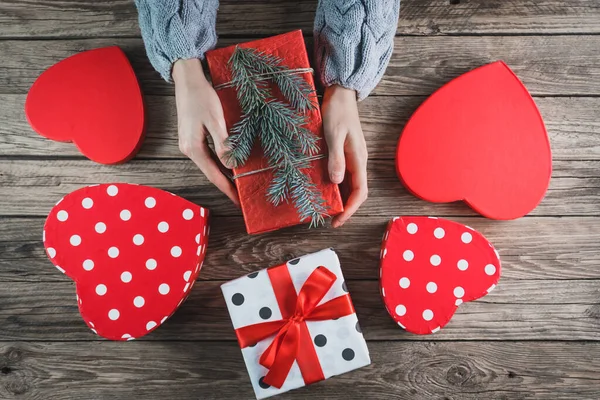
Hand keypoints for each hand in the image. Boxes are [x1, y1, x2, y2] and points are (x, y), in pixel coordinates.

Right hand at [172, 59, 239, 205]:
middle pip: (210, 172)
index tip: (237, 201)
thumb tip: (231, 164)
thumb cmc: (202, 97)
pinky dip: (218, 164)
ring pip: (208, 165)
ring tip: (236, 185)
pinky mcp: (191, 138)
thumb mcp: (215, 120)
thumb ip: (223, 144)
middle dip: (225, 185)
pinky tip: (227, 166)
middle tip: (240, 197)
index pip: (213, 175)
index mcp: (193, 148)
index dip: (226, 189)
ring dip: (222, 175)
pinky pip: (207, 156)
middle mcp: (188, 149)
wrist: (187, 80)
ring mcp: (188, 144)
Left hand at [322, 85, 367, 227]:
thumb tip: (337, 182)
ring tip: (327, 208)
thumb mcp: (333, 134)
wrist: (341, 93)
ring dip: (341, 198)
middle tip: (331, 220)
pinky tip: (325, 189)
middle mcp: (358, 161)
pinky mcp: (345, 153)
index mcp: (359, 158)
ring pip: (350, 184)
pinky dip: (336, 186)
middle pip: (357, 192)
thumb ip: (336, 157)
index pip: (360, 192)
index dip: (350, 209)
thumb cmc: (337, 111)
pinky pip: (343, 175)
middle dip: (346, 208)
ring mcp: (353, 157)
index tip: (338, 220)